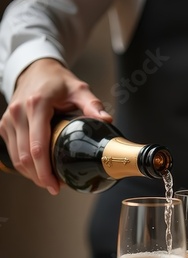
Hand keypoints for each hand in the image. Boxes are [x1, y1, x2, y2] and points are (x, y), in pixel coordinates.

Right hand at [0, 59, 111, 194]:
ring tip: (49, 182)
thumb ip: (92, 105)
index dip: (45, 171)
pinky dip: (24, 165)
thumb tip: (106, 121)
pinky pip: (12, 152)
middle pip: (25, 157)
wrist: (36, 69)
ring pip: (16, 157)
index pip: (37, 146)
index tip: (56, 185)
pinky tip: (39, 170)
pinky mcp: (4, 125)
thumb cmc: (58, 82)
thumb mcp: (79, 89)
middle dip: (40, 177)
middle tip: (56, 187)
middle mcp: (18, 113)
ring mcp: (9, 119)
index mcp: (37, 105)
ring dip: (31, 174)